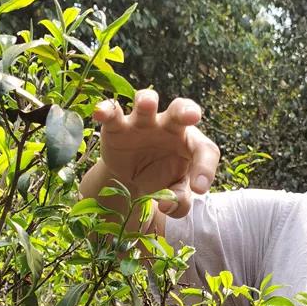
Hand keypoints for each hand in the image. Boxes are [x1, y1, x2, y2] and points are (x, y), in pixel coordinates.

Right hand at [92, 89, 219, 217]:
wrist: (130, 176)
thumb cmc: (161, 177)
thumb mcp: (174, 191)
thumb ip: (179, 200)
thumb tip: (167, 204)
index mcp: (190, 143)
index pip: (205, 150)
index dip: (206, 168)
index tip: (198, 189)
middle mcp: (169, 127)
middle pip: (181, 109)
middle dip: (187, 109)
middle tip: (193, 115)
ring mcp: (142, 124)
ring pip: (146, 103)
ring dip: (146, 101)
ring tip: (145, 104)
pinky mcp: (117, 127)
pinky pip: (112, 114)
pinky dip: (106, 110)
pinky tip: (100, 112)